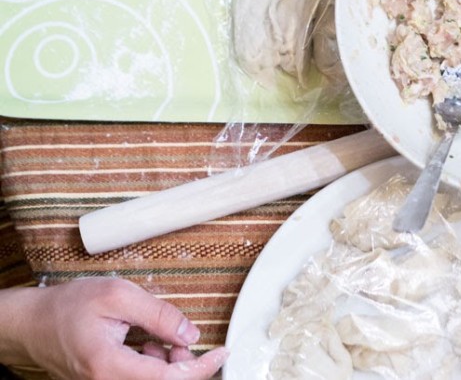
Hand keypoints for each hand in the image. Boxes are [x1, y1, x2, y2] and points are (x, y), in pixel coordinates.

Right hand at [0, 277, 227, 379]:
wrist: (31, 324)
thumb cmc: (67, 307)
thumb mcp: (118, 296)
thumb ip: (158, 314)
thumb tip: (190, 333)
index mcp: (110, 367)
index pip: (169, 378)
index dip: (201, 367)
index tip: (221, 352)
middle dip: (183, 362)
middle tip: (180, 336)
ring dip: (168, 363)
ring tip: (158, 337)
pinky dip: (152, 364)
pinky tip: (146, 345)